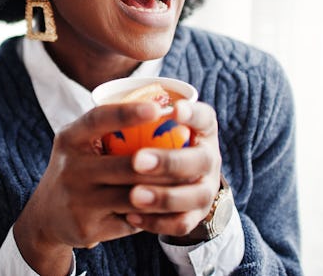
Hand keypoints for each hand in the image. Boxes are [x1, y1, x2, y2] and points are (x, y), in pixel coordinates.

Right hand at [14, 100, 171, 274]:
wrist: (46, 215)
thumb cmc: (76, 168)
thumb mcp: (78, 143)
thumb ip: (105, 128)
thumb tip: (159, 106)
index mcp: (69, 139)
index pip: (99, 119)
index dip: (128, 113)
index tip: (158, 108)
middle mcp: (71, 168)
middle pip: (127, 165)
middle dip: (165, 163)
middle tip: (193, 155)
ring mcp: (78, 200)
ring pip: (134, 195)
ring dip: (164, 190)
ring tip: (187, 182)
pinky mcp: (87, 227)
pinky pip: (130, 220)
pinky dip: (150, 215)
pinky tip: (164, 209)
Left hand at [124, 100, 221, 238]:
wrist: (168, 183)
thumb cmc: (151, 142)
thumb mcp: (153, 126)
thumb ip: (142, 118)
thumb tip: (112, 99)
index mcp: (201, 129)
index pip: (204, 117)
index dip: (192, 114)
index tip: (173, 110)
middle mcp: (209, 157)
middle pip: (199, 160)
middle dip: (168, 161)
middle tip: (137, 161)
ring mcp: (206, 188)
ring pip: (193, 196)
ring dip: (163, 197)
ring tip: (133, 196)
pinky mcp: (196, 215)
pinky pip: (181, 223)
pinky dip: (157, 222)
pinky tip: (131, 217)